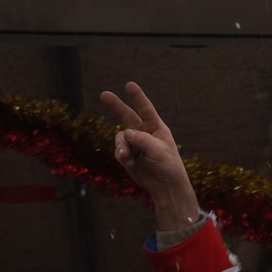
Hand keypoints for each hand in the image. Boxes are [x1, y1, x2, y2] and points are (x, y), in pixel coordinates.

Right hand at [99, 82, 202, 233]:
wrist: (165, 187)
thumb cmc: (168, 166)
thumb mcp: (158, 151)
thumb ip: (142, 140)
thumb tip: (125, 133)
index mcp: (156, 128)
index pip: (146, 109)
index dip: (137, 97)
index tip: (129, 85)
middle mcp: (144, 133)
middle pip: (127, 116)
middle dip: (116, 105)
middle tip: (104, 94)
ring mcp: (135, 144)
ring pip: (120, 138)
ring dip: (121, 146)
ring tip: (126, 157)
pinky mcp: (128, 156)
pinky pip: (118, 151)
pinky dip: (121, 156)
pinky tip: (130, 164)